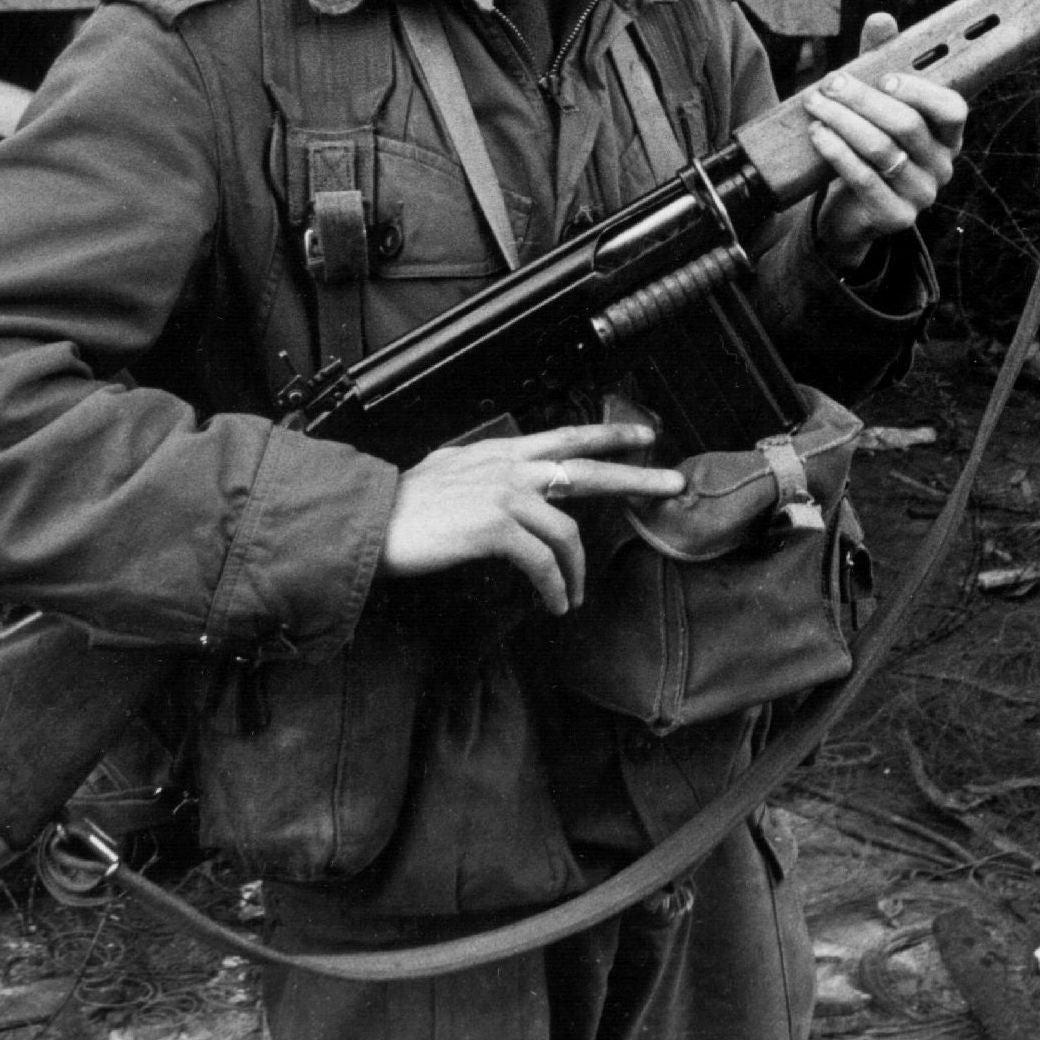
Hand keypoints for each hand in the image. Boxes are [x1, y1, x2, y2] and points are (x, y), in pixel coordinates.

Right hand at [381, 422, 686, 614]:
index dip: (609, 436)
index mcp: (500, 451)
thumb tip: (494, 476)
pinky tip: (556, 603)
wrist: (366, 522)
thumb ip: (479, 470)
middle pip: (587, 468)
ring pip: (566, 531)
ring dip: (577, 569)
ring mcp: (504, 494)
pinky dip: (555, 586)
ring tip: (574, 595)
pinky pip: (542, 562)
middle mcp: (508, 466)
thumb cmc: (399, 505)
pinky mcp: (495, 527)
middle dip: (636, 476)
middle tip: (674, 486)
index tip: (646, 438)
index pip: (566, 436)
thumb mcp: (446, 471)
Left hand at [810, 13, 969, 261]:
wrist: (849, 211)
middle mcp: (942, 167)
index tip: (885, 78)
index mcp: (948, 136)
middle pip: (906, 125)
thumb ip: (880, 61)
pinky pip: (864, 179)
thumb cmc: (867, 147)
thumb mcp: (875, 103)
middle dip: (863, 100)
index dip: (920, 91)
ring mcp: (922, 195)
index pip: (953, 109)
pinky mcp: (895, 217)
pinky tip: (818, 134)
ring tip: (815, 105)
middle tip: (829, 83)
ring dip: (843, 122)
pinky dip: (837, 152)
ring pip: (882, 150)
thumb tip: (882, 19)